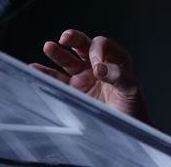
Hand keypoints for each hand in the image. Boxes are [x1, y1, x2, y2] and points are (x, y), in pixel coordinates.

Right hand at [30, 29, 150, 123]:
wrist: (127, 132)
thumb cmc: (133, 110)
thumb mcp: (131, 90)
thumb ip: (118, 76)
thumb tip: (99, 67)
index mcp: (116, 60)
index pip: (102, 45)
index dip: (97, 50)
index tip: (95, 64)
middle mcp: (99, 66)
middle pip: (83, 46)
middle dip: (74, 39)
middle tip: (65, 37)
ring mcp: (85, 78)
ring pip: (68, 61)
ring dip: (57, 53)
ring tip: (49, 47)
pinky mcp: (74, 92)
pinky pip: (57, 79)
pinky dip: (46, 73)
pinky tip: (36, 68)